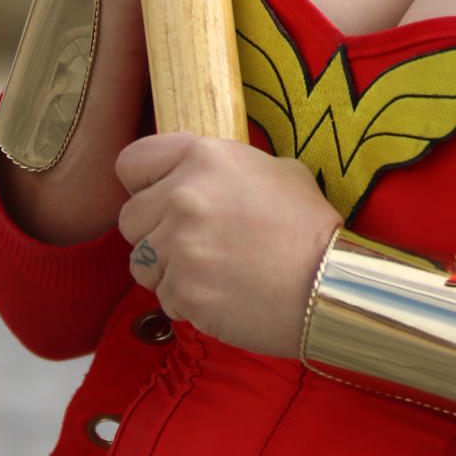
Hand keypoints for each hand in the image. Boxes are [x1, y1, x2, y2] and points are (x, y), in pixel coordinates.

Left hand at [117, 134, 340, 357]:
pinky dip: (184, 299)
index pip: (132, 162)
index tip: (159, 195)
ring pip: (140, 261)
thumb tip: (200, 176)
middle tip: (193, 240)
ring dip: (165, 268)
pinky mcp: (181, 290)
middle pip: (130, 217)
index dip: (144, 181)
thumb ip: (224, 168)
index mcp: (203, 156)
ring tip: (210, 268)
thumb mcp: (275, 169)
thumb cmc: (306, 224)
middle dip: (154, 231)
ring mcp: (178, 245)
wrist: (326, 281)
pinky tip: (220, 292)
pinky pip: (162, 295)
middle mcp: (183, 195)